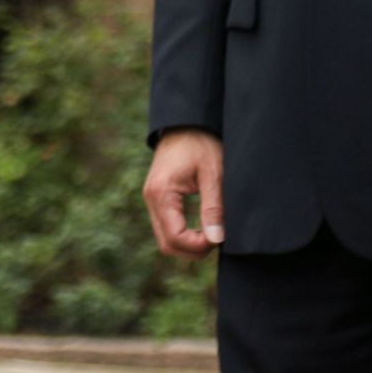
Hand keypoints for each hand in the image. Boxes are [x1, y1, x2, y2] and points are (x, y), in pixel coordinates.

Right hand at [143, 128, 226, 257]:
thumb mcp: (213, 173)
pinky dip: (183, 235)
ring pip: (165, 239)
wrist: (186, 122)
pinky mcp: (158, 198)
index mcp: (161, 193)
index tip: (220, 238)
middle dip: (193, 250)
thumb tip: (216, 239)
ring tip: (212, 233)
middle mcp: (151, 199)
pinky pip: (167, 227)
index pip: (175, 237)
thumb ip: (213, 207)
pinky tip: (202, 227)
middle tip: (217, 240)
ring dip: (188, 244)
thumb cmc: (200, 143)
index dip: (199, 245)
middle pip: (167, 244)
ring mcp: (152, 199)